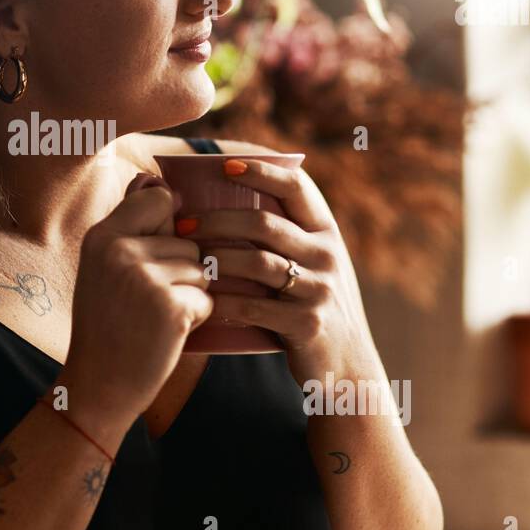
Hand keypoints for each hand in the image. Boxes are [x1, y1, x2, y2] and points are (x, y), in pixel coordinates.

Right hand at [62, 173, 213, 428]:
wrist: (99, 384)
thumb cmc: (106, 324)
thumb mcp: (102, 267)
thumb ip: (129, 226)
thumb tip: (154, 180)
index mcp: (101, 235)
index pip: (158, 198)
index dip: (169, 224)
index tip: (157, 253)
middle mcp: (120, 251)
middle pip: (187, 239)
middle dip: (181, 270)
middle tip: (147, 301)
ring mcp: (145, 279)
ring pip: (201, 267)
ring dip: (190, 294)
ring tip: (156, 317)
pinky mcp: (171, 307)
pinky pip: (206, 297)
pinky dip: (196, 318)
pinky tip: (167, 333)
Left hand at [178, 158, 373, 378]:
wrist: (347, 364)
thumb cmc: (313, 304)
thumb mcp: (313, 263)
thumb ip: (285, 235)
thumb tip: (228, 197)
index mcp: (326, 232)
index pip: (297, 188)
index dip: (262, 171)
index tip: (225, 165)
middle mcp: (326, 255)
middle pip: (264, 223)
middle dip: (217, 220)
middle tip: (182, 225)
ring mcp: (319, 290)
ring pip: (257, 263)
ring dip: (215, 258)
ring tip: (186, 259)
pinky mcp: (307, 324)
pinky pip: (256, 306)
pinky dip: (224, 300)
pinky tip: (201, 298)